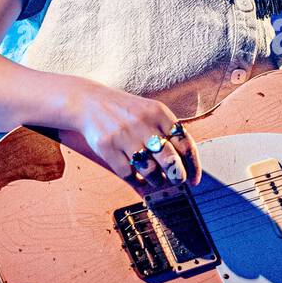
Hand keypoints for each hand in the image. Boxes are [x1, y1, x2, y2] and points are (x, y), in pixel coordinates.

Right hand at [63, 80, 200, 188]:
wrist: (88, 102)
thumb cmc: (125, 111)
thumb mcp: (150, 111)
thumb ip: (168, 131)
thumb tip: (185, 162)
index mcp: (159, 112)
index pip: (184, 142)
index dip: (193, 165)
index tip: (194, 179)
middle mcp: (143, 123)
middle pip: (169, 159)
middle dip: (177, 175)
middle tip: (177, 180)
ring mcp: (124, 135)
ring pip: (150, 170)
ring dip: (156, 179)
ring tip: (156, 179)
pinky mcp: (107, 147)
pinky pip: (128, 173)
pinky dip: (136, 180)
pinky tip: (138, 177)